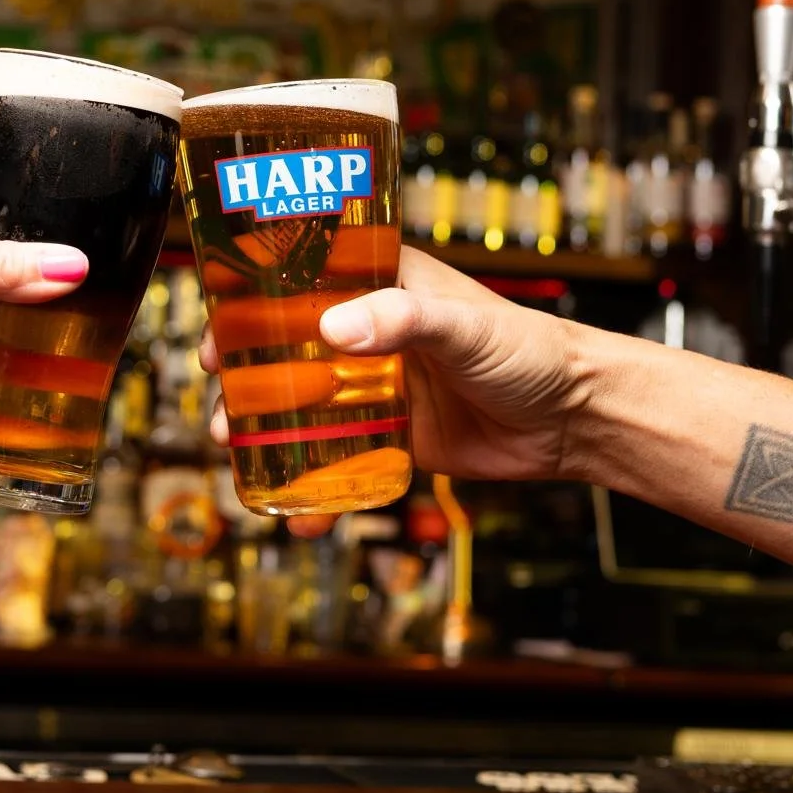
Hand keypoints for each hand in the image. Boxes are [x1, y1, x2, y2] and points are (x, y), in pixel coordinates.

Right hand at [201, 246, 584, 534]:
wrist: (574, 420)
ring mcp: (377, 387)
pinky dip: (312, 485)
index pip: (302, 281)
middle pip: (287, 347)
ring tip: (232, 449)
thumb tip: (335, 330)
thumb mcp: (464, 326)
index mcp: (383, 285)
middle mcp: (372, 332)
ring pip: (302, 405)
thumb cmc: (533, 351)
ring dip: (263, 428)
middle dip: (244, 374)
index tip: (220, 325)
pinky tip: (296, 512)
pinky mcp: (391, 437)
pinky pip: (338, 459)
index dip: (253, 300)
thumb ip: (404, 320)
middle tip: (217, 396)